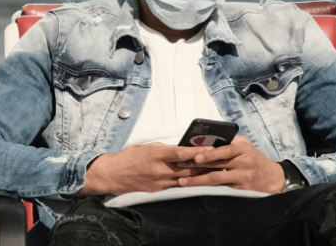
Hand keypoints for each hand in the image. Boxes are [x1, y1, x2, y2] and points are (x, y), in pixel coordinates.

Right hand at [79, 143, 212, 195]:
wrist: (113, 174)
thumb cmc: (129, 157)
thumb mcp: (147, 146)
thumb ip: (165, 149)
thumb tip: (182, 149)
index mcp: (156, 154)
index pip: (182, 153)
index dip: (198, 153)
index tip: (212, 150)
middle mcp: (160, 169)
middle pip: (188, 168)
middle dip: (206, 166)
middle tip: (222, 163)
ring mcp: (160, 181)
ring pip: (186, 179)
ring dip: (201, 176)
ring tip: (215, 173)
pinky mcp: (159, 190)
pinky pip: (177, 186)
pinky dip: (189, 183)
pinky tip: (199, 182)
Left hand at [176, 135, 284, 193]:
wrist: (273, 177)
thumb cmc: (253, 157)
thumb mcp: (244, 145)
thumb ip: (227, 142)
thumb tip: (203, 141)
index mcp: (242, 148)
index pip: (224, 150)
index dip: (209, 154)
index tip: (195, 157)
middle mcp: (243, 162)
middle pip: (216, 165)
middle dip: (195, 166)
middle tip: (179, 166)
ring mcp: (242, 177)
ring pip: (216, 179)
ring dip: (197, 181)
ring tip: (182, 181)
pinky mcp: (241, 190)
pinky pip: (220, 188)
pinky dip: (206, 188)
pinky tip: (194, 188)